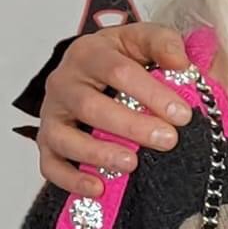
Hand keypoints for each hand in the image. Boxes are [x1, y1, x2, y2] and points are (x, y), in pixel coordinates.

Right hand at [37, 23, 191, 196]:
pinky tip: (98, 188)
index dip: (151, 93)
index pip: (118, 71)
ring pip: (64, 137)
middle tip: (167, 140)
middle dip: (131, 126)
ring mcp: (52, 113)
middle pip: (90, 106)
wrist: (95, 71)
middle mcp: (64, 81)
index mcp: (90, 52)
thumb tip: (180, 62)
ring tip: (132, 164)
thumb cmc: (124, 58)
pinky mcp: (46, 141)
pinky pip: (50, 164)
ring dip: (98, 153)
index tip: (181, 114)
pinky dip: (71, 179)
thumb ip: (164, 44)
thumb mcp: (144, 40)